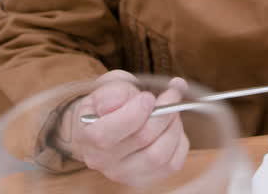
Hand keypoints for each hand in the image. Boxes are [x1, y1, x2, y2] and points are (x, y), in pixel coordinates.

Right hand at [58, 70, 191, 185]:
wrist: (105, 127)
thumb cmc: (107, 105)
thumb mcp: (105, 88)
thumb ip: (113, 91)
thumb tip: (122, 100)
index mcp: (87, 138)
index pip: (107, 135)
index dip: (134, 112)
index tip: (148, 97)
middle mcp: (104, 162)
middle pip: (142, 139)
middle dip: (163, 112)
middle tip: (170, 95)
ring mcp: (126, 174)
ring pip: (160, 155)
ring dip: (173, 127)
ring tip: (171, 112)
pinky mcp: (147, 179)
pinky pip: (173, 163)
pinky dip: (180, 142)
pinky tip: (171, 128)